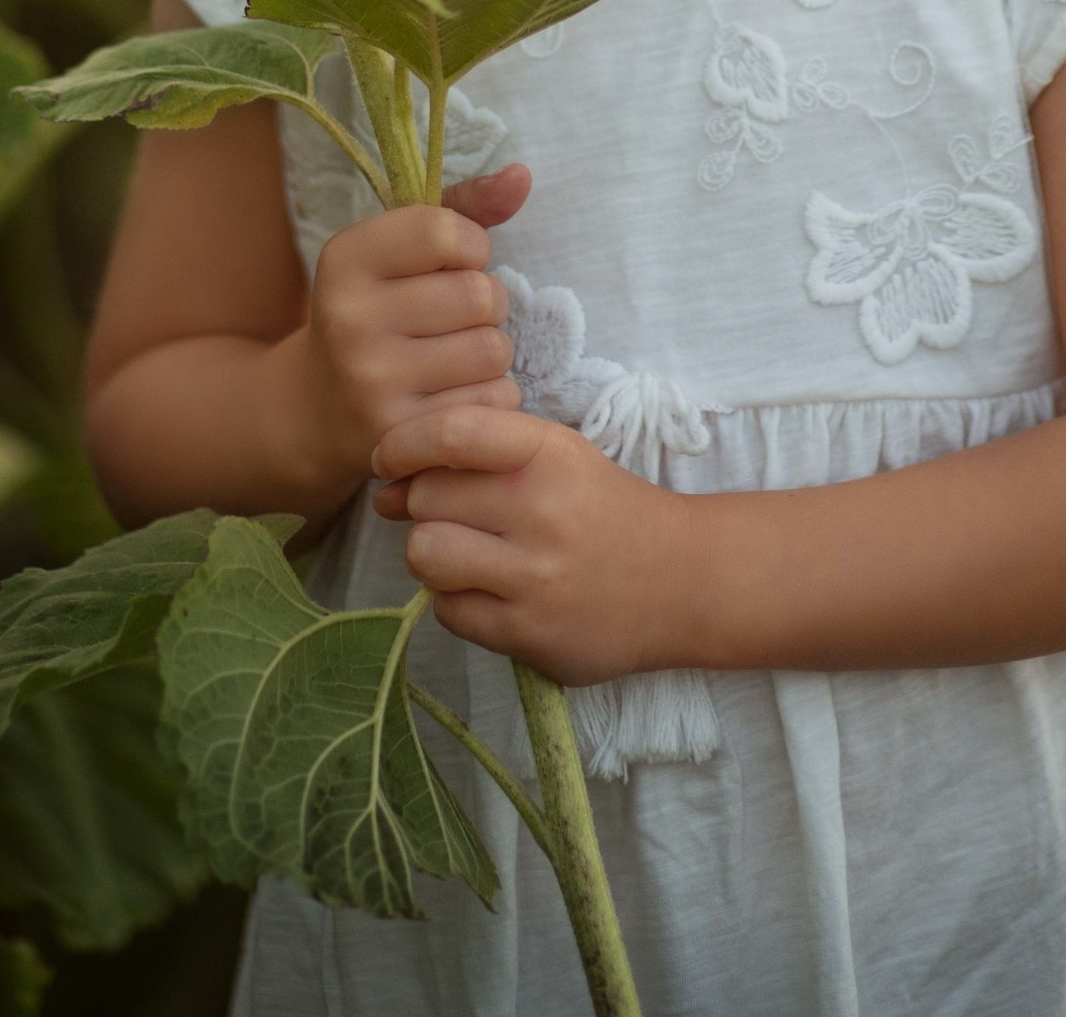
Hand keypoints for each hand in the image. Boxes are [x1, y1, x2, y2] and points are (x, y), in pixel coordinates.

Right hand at [291, 164, 531, 499]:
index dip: (470, 245)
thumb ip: (466, 207)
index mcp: (345, 260)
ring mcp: (372, 384)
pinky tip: (453, 394)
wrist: (319, 407)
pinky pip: (493, 402)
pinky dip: (490, 396)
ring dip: (490, 351)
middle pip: (479, 294)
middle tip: (454, 316)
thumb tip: (522, 175)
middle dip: (485, 302)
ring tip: (454, 355)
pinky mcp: (403, 437)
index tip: (452, 261)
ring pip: (492, 350)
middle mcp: (350, 320)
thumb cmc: (380, 309)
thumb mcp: (402, 249)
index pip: (447, 232)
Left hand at [370, 403, 696, 684]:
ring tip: (466, 556)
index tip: (389, 460)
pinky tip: (492, 592)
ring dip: (433, 554)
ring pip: (425, 554)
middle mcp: (542, 510)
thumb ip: (476, 458)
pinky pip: (448, 611)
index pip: (453, 431)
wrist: (682, 580)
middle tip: (457, 516)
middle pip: (427, 496)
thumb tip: (384, 487)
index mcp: (549, 452)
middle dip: (425, 505)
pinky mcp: (529, 633)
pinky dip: (458, 601)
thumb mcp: (556, 457)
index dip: (403, 443)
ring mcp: (536, 577)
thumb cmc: (604, 508)